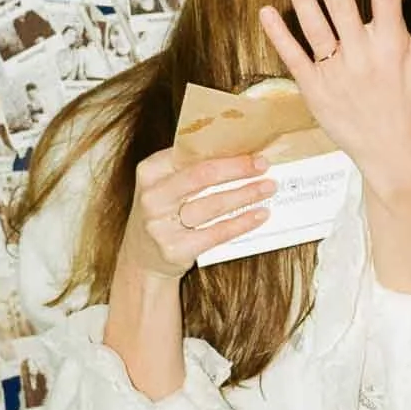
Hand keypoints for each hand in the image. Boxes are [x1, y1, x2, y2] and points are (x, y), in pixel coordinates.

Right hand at [117, 147, 275, 283]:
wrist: (143, 260)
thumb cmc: (163, 214)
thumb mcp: (165, 186)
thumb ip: (190, 169)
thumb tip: (240, 154)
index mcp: (149, 172)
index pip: (191, 155)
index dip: (225, 152)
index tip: (252, 150)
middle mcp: (152, 197)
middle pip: (203, 176)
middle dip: (238, 169)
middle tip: (264, 165)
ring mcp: (160, 225)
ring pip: (213, 204)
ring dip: (246, 194)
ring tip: (267, 188)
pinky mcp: (175, 249)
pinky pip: (217, 232)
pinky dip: (242, 222)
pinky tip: (259, 214)